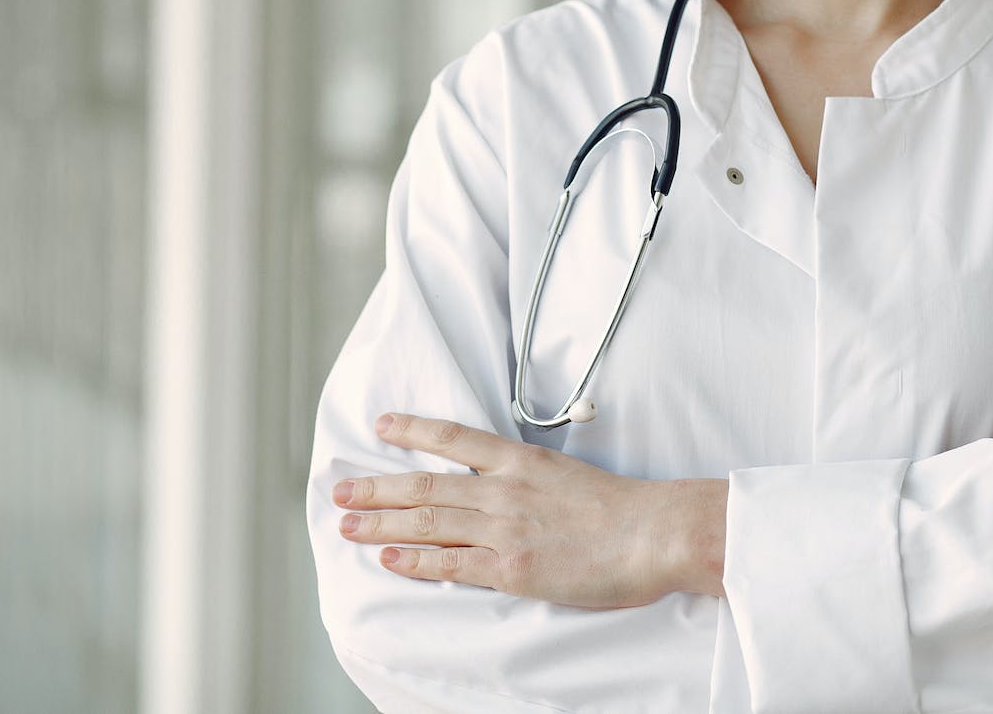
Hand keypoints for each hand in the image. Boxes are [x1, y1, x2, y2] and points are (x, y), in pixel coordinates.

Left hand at [332, 413, 699, 608]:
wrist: (652, 532)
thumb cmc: (623, 508)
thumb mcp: (569, 475)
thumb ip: (532, 479)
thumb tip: (509, 487)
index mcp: (520, 461)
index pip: (454, 437)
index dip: (413, 429)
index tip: (381, 425)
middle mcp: (504, 490)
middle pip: (425, 484)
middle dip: (376, 487)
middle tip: (340, 490)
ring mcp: (504, 529)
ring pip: (428, 520)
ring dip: (381, 522)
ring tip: (347, 524)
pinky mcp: (510, 568)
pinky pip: (451, 563)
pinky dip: (415, 559)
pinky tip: (389, 556)